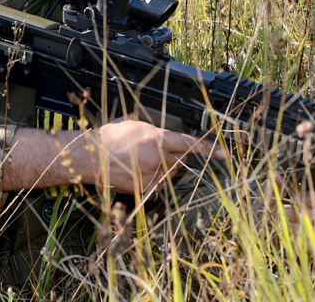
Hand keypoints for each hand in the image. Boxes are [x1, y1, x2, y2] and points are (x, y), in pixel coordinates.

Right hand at [86, 120, 224, 194]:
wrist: (91, 156)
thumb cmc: (110, 138)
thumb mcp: (135, 124)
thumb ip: (155, 131)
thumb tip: (166, 135)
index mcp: (157, 139)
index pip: (190, 144)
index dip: (209, 149)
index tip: (224, 154)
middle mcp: (159, 159)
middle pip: (180, 161)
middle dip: (173, 157)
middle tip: (155, 152)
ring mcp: (153, 176)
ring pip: (170, 174)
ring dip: (162, 168)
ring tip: (140, 161)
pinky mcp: (146, 189)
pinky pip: (159, 185)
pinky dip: (154, 179)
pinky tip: (138, 171)